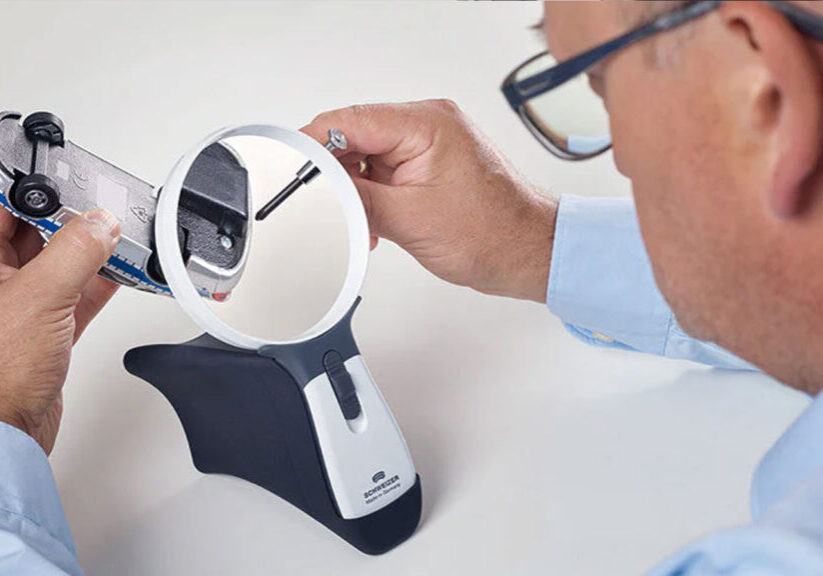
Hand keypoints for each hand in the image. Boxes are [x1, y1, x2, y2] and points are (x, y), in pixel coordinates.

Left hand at [0, 209, 119, 453]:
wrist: (2, 440)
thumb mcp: (37, 300)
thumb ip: (74, 254)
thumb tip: (100, 223)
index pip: (0, 206)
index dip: (29, 187)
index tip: (64, 175)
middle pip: (31, 231)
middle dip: (69, 216)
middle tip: (101, 203)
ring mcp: (19, 307)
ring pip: (59, 263)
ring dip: (91, 250)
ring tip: (120, 234)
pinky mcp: (45, 332)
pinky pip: (78, 295)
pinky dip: (103, 282)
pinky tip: (126, 270)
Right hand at [302, 99, 557, 301]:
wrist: (528, 253)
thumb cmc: (494, 234)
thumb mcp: (410, 219)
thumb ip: (356, 200)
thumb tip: (319, 191)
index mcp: (426, 124)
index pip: (348, 120)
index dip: (313, 146)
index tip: (293, 170)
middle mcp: (429, 124)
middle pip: (355, 137)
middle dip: (337, 175)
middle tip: (330, 208)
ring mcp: (431, 143)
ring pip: (368, 157)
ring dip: (356, 190)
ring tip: (363, 223)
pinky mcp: (431, 164)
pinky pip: (386, 171)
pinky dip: (373, 195)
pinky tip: (375, 221)